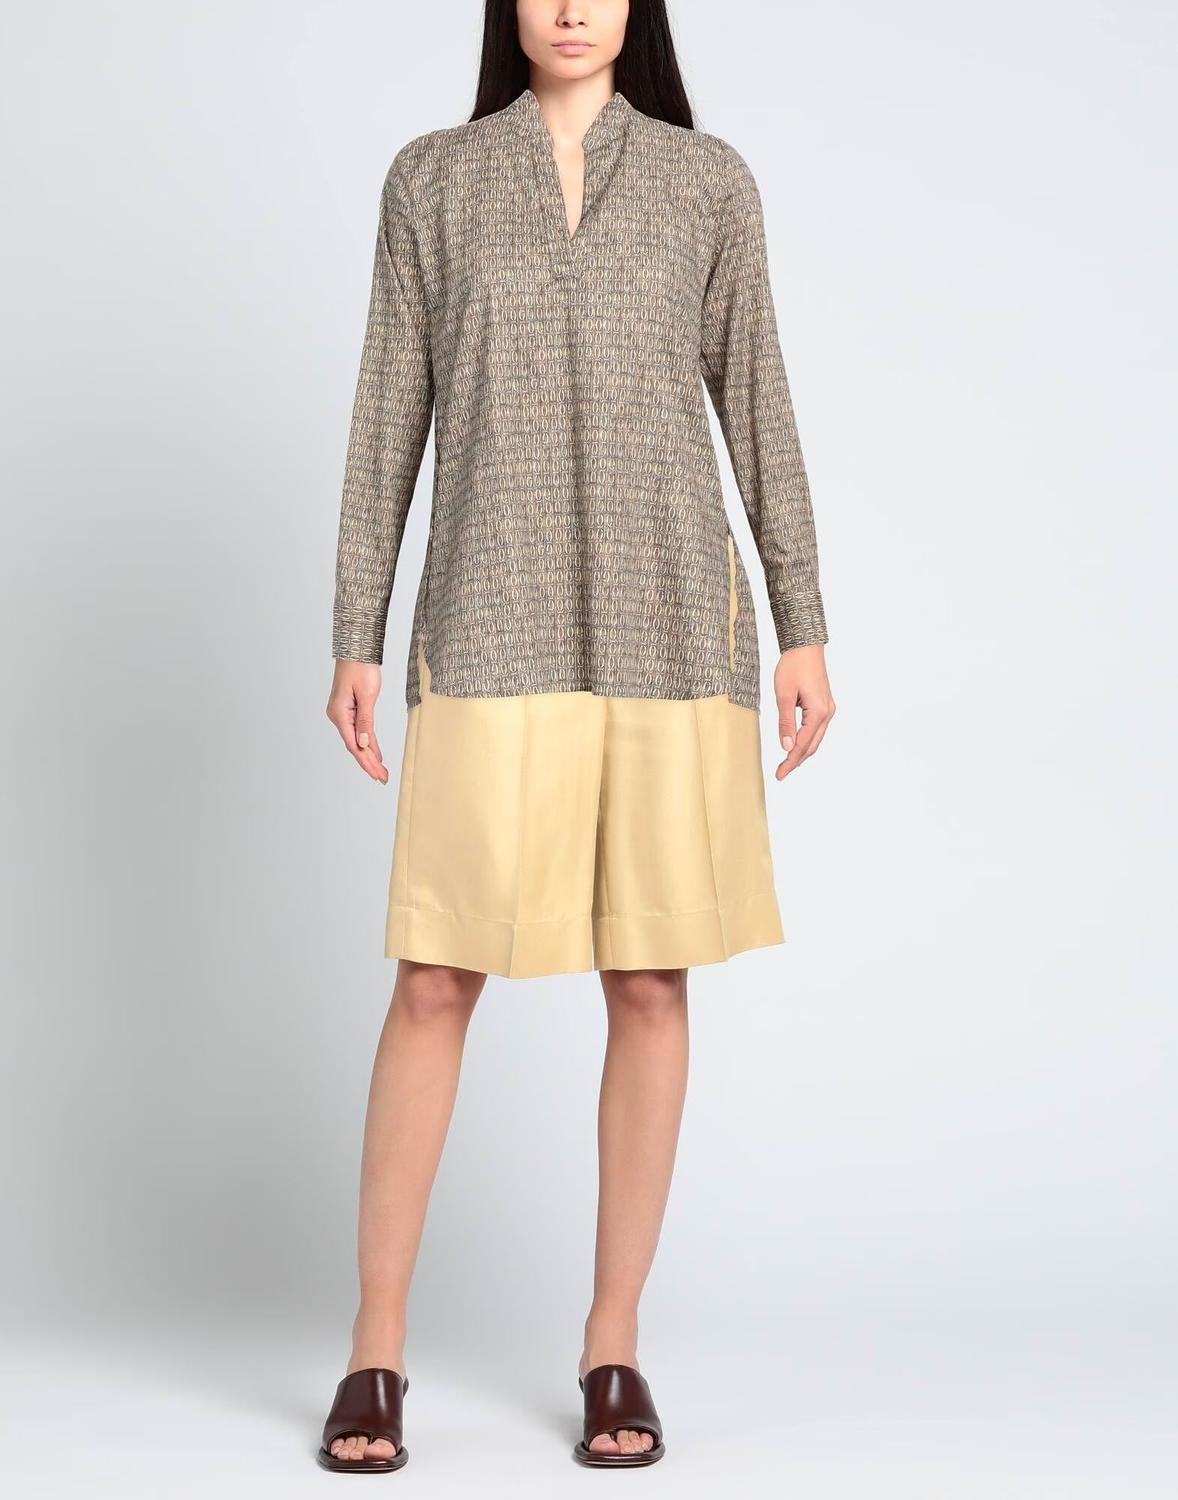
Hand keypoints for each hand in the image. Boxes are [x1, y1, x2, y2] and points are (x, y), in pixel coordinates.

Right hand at [326, 660, 388, 783]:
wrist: (356, 650)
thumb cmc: (361, 668)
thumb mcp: (366, 694)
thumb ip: (365, 720)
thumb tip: (364, 743)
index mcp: (339, 714)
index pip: (354, 745)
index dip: (366, 761)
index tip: (377, 774)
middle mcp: (338, 716)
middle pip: (355, 746)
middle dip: (369, 763)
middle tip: (383, 778)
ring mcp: (342, 714)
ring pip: (357, 740)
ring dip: (369, 755)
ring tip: (380, 771)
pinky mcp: (349, 710)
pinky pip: (359, 731)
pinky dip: (368, 743)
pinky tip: (375, 754)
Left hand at [773, 644, 834, 779]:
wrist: (805, 646)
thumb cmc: (793, 667)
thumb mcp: (783, 695)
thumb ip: (785, 722)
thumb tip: (786, 747)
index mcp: (818, 712)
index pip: (802, 744)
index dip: (790, 761)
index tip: (779, 774)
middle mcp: (827, 713)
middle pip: (812, 745)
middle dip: (796, 761)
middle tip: (780, 773)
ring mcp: (828, 709)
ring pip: (815, 739)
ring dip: (802, 752)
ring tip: (786, 764)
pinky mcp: (824, 705)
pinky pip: (816, 729)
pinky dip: (806, 740)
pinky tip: (796, 745)